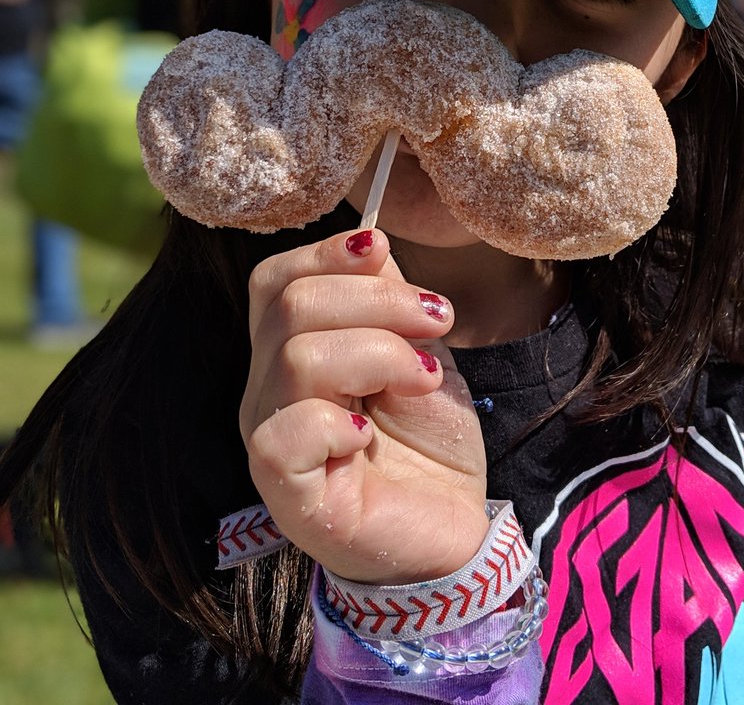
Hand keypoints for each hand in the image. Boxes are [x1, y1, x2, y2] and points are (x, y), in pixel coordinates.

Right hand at [240, 229, 487, 583]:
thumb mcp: (416, 347)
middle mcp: (267, 392)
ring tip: (424, 378)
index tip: (383, 248)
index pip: (273, 279)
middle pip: (290, 305)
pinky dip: (338, 422)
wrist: (455, 523)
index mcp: (290, 351)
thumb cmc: (428, 438)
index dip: (326, 252)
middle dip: (379, 299)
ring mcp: (270, 443)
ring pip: (298, 356)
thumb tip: (368, 241)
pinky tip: (370, 433)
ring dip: (381, 353)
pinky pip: (286, 435)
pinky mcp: (289, 495)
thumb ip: (385, 296)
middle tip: (437, 321)